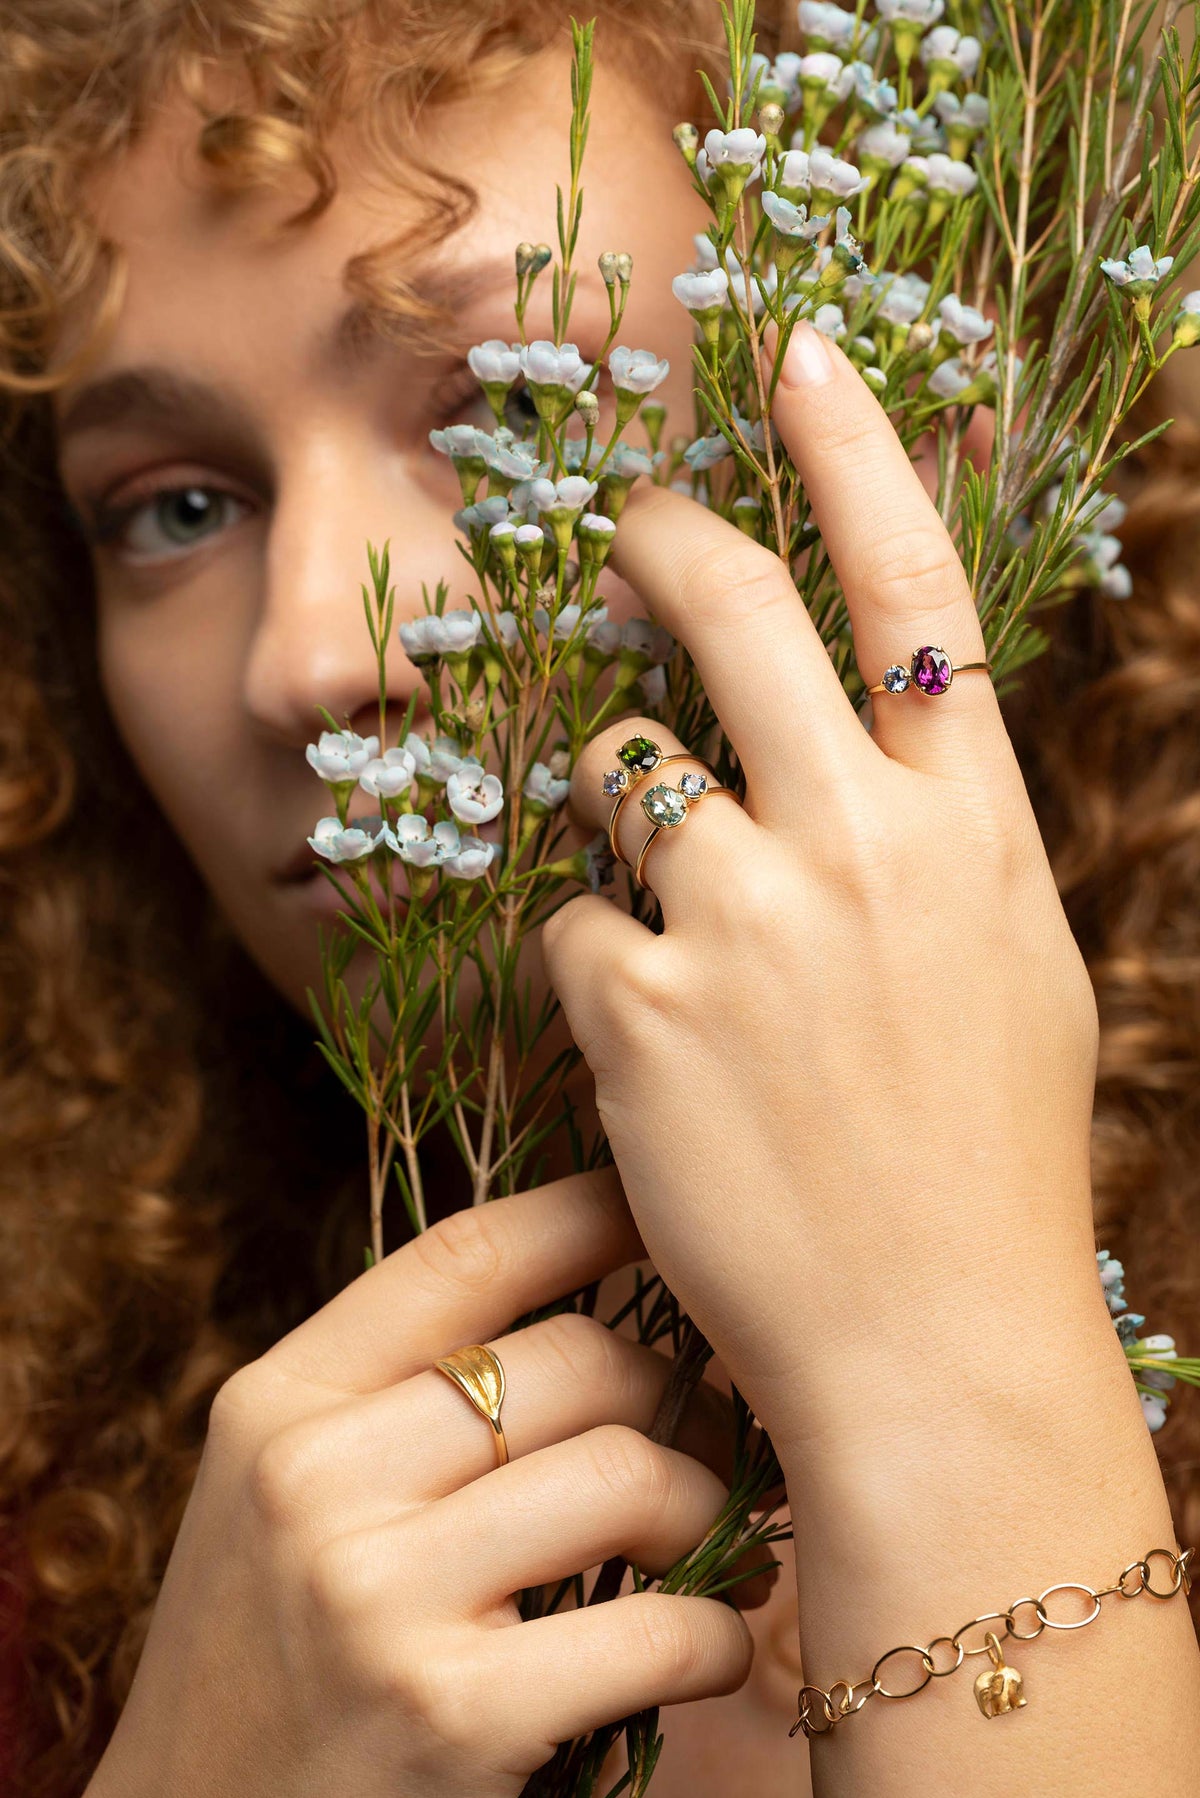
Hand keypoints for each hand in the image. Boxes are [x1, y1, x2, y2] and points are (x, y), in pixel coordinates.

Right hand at [86, 1171, 754, 1797]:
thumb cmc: (270, 1663)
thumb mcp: (284, 1500)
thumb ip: (397, 1401)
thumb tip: (582, 1308)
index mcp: (278, 1405)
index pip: (461, 1256)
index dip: (585, 1213)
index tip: (660, 1213)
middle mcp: (315, 1480)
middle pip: (575, 1357)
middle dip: (678, 1393)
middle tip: (715, 1437)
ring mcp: (377, 1596)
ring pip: (625, 1473)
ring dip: (705, 1511)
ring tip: (714, 1549)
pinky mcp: (453, 1714)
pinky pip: (655, 1627)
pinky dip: (713, 1635)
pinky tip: (705, 1649)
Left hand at [541, 320, 1106, 1466]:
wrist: (932, 1345)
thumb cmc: (985, 1160)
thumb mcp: (1013, 969)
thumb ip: (943, 841)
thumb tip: (881, 745)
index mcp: (970, 830)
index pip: (917, 594)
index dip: (858, 454)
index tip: (797, 353)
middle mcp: (858, 846)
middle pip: (733, 614)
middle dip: (664, 541)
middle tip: (626, 523)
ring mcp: (738, 921)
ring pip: (615, 765)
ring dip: (617, 803)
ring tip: (672, 907)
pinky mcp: (632, 1007)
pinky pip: (562, 918)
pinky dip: (588, 959)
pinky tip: (648, 1042)